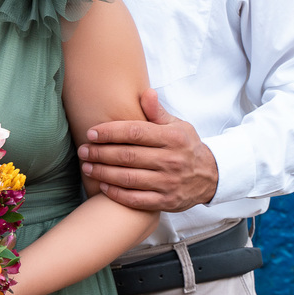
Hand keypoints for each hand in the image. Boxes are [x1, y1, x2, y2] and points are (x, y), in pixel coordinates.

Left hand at [77, 88, 217, 212]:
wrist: (210, 176)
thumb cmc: (186, 146)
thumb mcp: (178, 125)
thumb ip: (158, 112)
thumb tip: (146, 92)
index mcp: (172, 138)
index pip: (135, 132)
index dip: (110, 132)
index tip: (91, 133)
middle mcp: (171, 160)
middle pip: (128, 156)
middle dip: (101, 153)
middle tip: (83, 150)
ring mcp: (168, 183)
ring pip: (129, 178)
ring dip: (103, 173)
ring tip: (87, 167)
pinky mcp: (166, 202)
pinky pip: (136, 199)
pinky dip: (117, 194)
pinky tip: (103, 187)